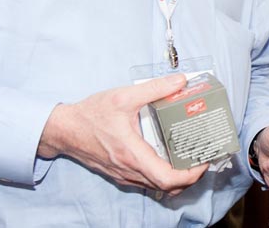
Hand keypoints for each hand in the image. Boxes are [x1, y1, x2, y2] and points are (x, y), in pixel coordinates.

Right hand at [37, 75, 207, 194]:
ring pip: (157, 186)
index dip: (191, 174)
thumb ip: (154, 88)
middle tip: (203, 157)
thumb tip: (181, 81)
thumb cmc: (91, 114)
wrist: (64, 129)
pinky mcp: (120, 173)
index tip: (204, 161)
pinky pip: (147, 181)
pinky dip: (163, 174)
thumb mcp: (123, 96)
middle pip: (167, 186)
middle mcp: (129, 170)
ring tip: (191, 157)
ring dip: (177, 177)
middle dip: (190, 176)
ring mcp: (124, 175)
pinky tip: (169, 157)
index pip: (168, 179)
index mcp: (133, 155)